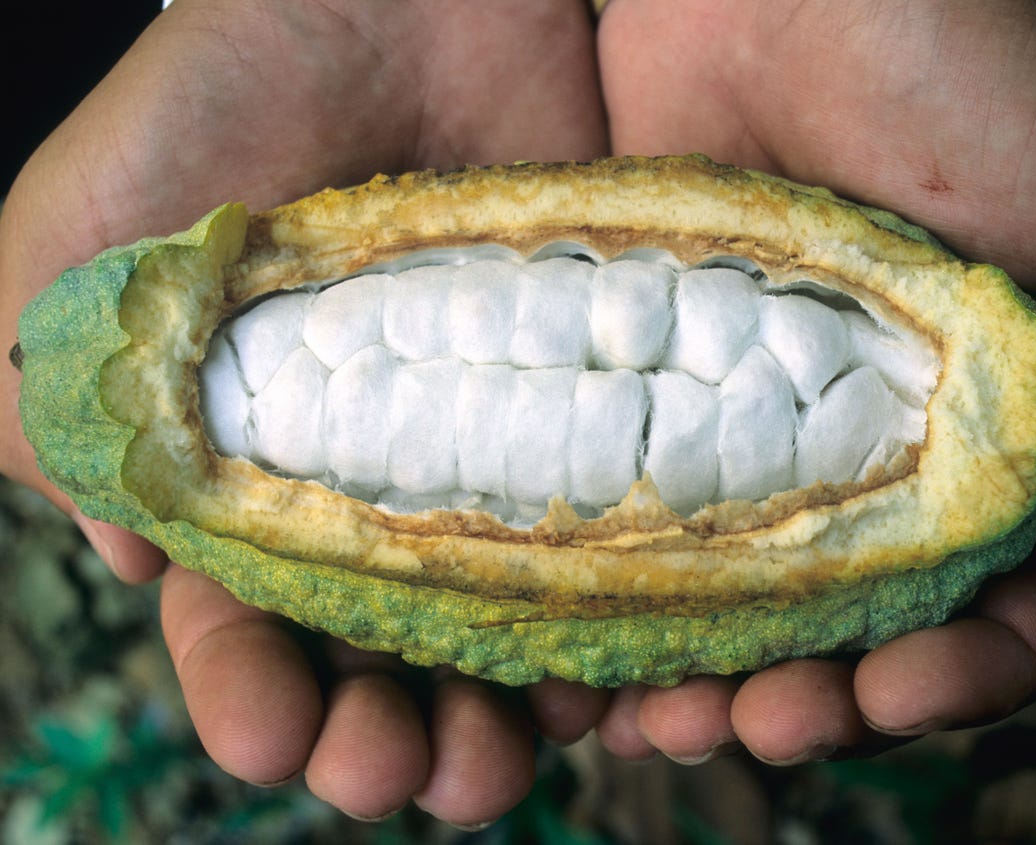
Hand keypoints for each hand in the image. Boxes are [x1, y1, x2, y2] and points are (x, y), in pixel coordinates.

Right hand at [1, 0, 607, 823]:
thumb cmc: (224, 100)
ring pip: (504, 631)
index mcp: (253, 470)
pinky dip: (619, 621)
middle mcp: (379, 479)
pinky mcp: (599, 402)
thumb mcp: (83, 242)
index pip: (245, 627)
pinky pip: (620, 542)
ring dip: (502, 717)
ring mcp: (496, 448)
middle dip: (386, 740)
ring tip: (510, 759)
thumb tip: (132, 561)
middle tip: (403, 778)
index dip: (255, 697)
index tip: (274, 735)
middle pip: (383, 659)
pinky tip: (620, 673)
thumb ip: (63, 402)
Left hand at [594, 0, 1035, 761]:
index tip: (908, 696)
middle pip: (876, 628)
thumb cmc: (978, 77)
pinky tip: (603, 656)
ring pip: (761, 602)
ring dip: (726, 681)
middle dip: (832, 703)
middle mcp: (900, 448)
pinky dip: (639, 602)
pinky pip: (661, 526)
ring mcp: (782, 428)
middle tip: (768, 731)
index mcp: (1017, 432)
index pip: (1020, 602)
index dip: (978, 673)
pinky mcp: (681, 392)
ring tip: (673, 728)